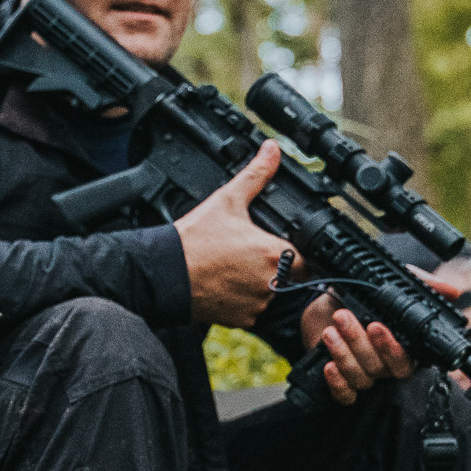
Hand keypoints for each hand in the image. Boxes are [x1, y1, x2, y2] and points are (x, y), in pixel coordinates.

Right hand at [174, 140, 297, 326]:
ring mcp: (257, 304)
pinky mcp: (242, 320)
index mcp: (274, 253)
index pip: (306, 257)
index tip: (279, 244)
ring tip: (236, 268)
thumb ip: (255, 175)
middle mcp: (272, 283)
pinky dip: (245, 301)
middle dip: (277, 267)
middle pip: (291, 277)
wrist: (164, 273)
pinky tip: (226, 284)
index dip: (296, 250)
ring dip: (261, 284)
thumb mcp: (227, 200)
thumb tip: (272, 150)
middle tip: (251, 254)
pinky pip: (254, 311)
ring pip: (272, 294)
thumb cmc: (194, 240)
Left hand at [301, 295, 411, 404]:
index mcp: (403, 346)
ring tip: (330, 330)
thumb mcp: (384, 284)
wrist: (322, 302)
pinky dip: (338, 384)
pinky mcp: (342, 383)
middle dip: (360, 343)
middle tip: (344, 317)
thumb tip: (448, 290)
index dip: (393, 349)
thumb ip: (416, 285)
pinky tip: (329, 366)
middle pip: (382, 369)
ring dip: (344, 354)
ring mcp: (364, 375)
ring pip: (362, 378)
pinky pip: (346, 396)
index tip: (376, 326)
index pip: (408, 361)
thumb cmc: (356, 295)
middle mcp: (386, 364)